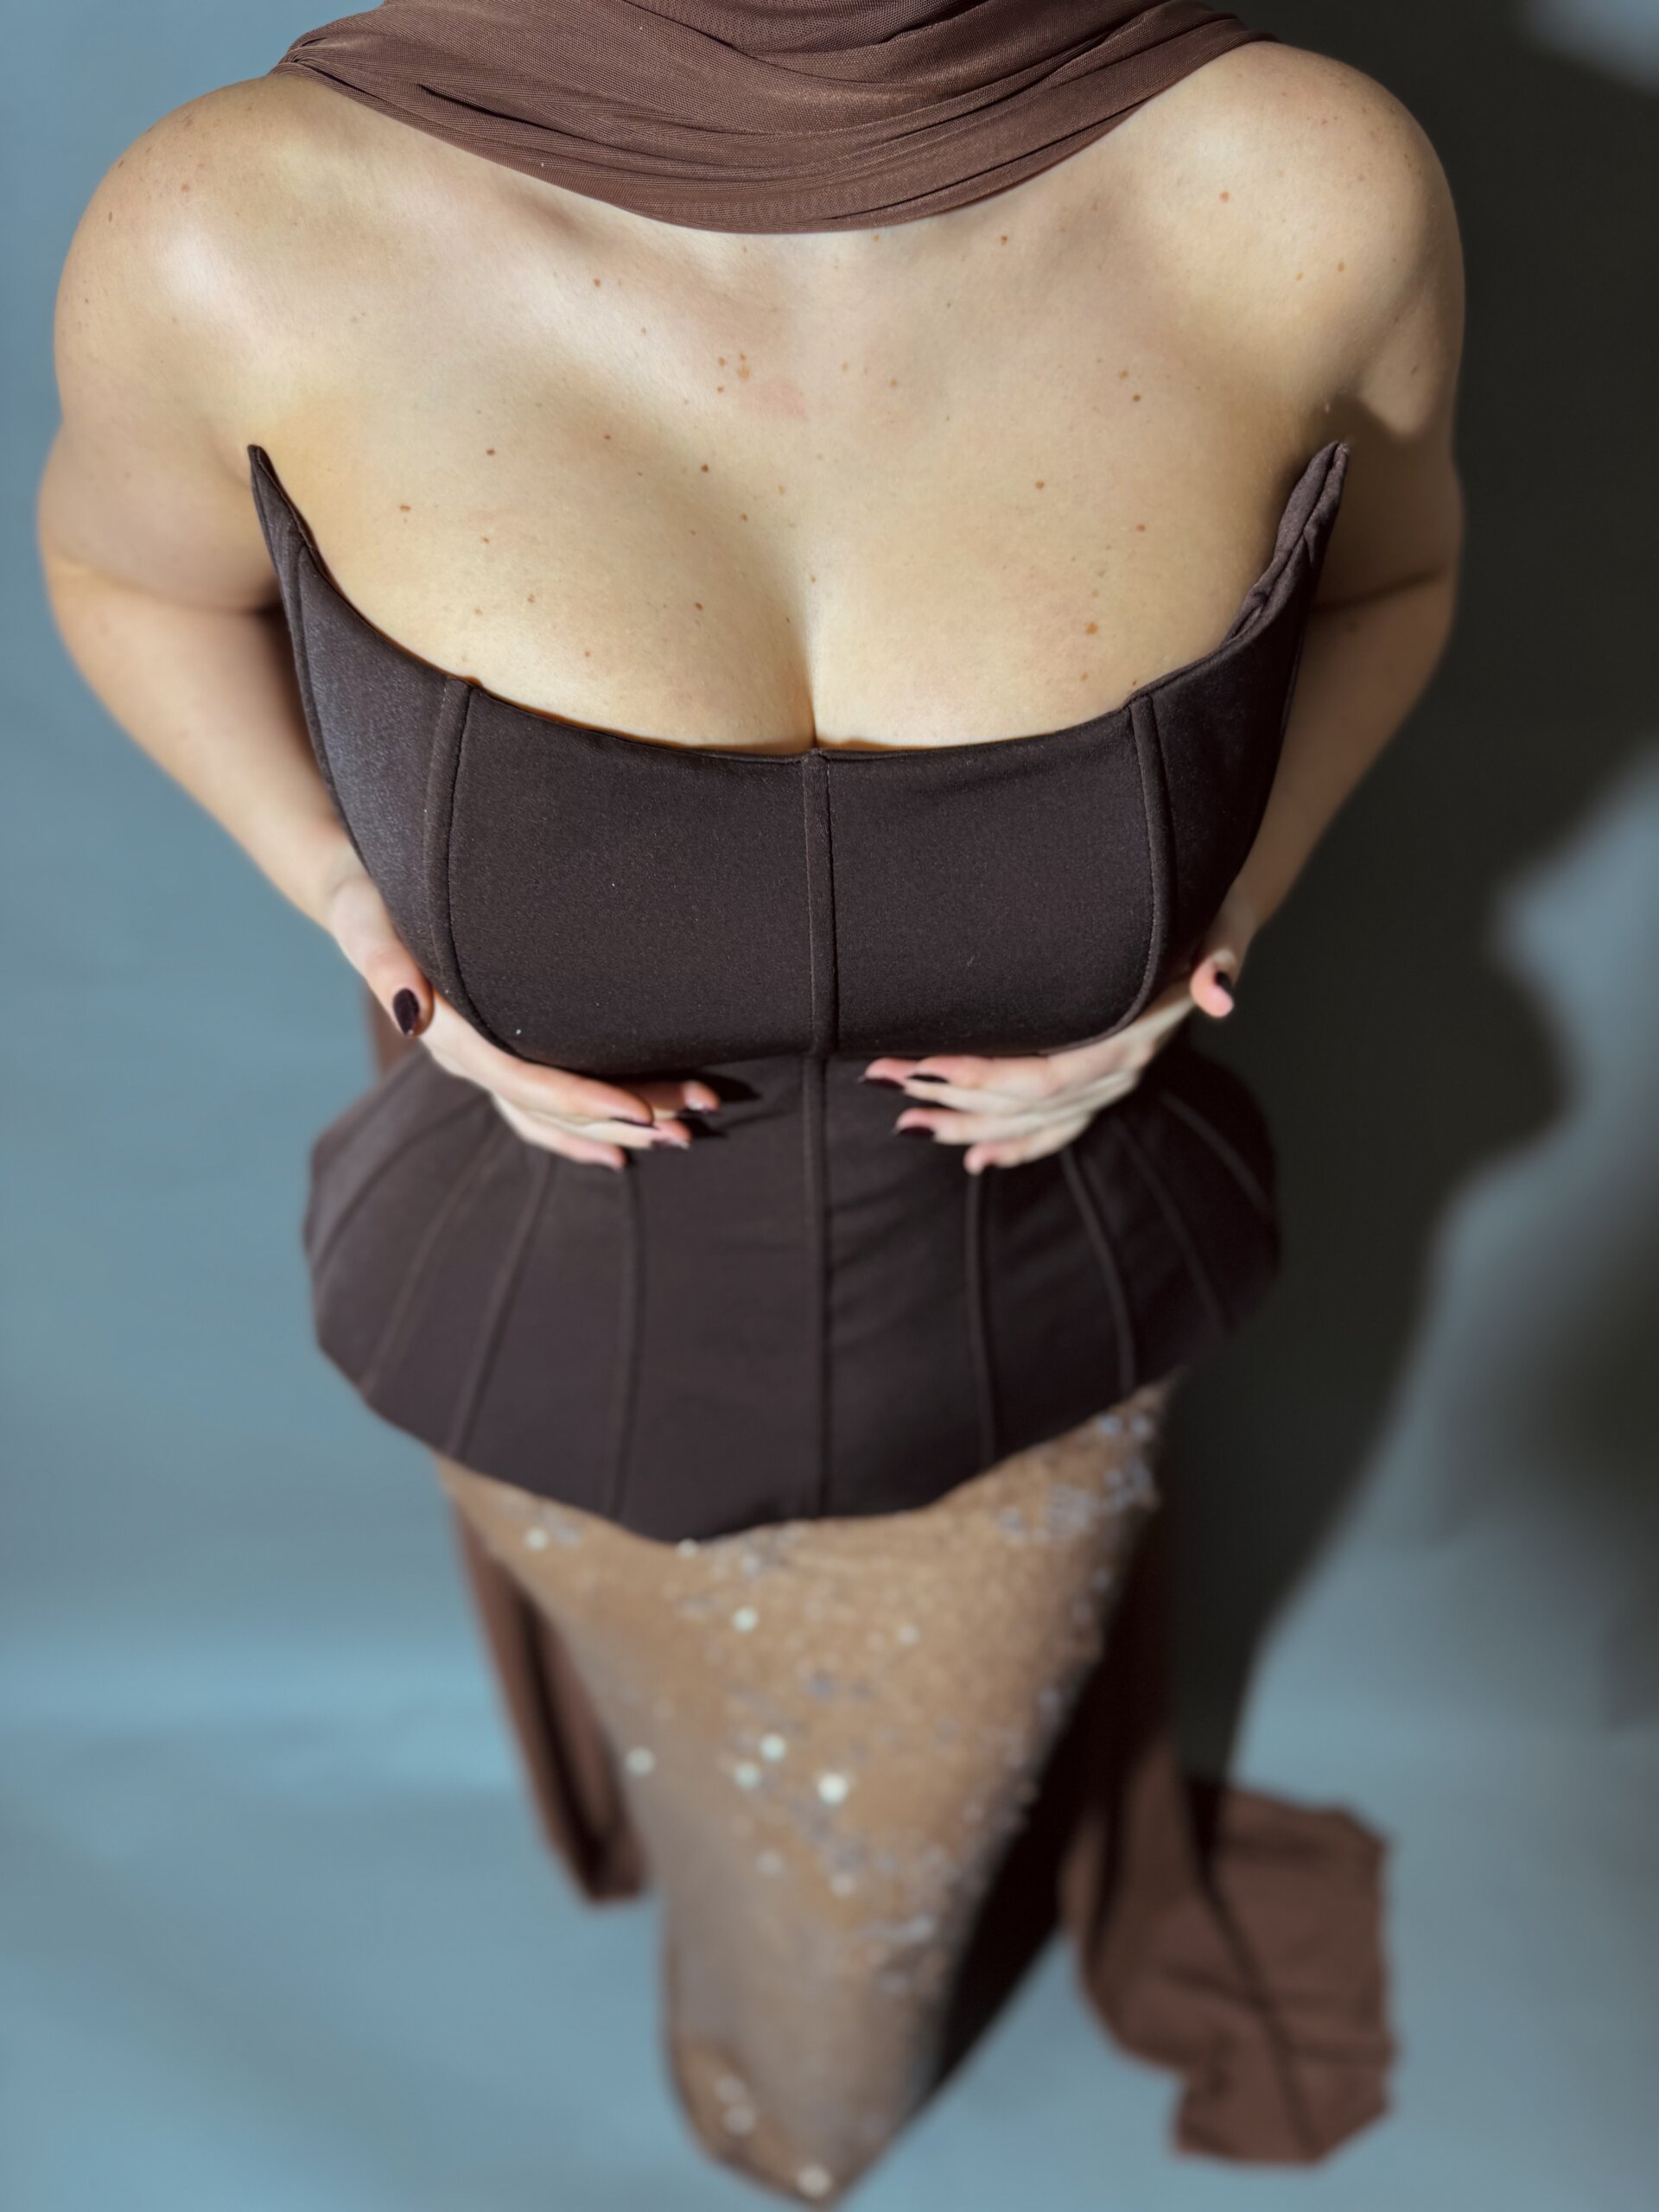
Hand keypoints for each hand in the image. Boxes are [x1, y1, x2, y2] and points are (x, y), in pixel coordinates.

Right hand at [321, 851, 717, 1169]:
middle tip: (691, 1123)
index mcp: (448, 1035)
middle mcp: (467, 1059)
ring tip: (683, 1132)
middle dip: (623, 1118)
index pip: (524, 1081)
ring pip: (555, 1114)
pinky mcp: (494, 1052)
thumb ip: (384, 964)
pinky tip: (625, 1146)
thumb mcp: (366, 921)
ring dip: (617, 1127)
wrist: (358, 896)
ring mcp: (482, 1062)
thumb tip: (409, 1015)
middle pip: (553, 1107)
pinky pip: (540, 1109)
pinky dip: (582, 1131)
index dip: (584, 1100)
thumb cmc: (369, 898)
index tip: (643, 1111)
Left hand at [862, 887, 1256, 1172]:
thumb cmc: (1207, 905)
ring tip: (905, 1122)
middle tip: (883, 1077)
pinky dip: (1014, 1147)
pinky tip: (973, 1158)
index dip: (981, 1078)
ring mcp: (1113, 1081)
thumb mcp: (1223, 920)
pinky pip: (1057, 1129)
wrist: (1218, 914)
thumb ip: (1221, 953)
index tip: (920, 1065)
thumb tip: (1220, 994)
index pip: (1046, 1075)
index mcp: (1135, 1034)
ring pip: (1032, 1123)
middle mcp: (1122, 1068)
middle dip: (952, 1097)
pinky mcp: (1104, 1081)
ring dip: (967, 1126)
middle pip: (1026, 1104)